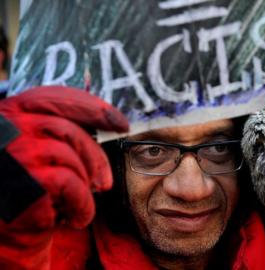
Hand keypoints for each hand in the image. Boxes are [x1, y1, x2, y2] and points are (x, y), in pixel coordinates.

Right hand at [0, 86, 127, 268]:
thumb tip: (108, 123)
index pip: (55, 98)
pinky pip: (72, 186)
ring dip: (84, 186)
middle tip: (105, 181)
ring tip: (80, 203)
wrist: (2, 234)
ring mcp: (16, 155)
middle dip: (95, 156)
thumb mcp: (33, 150)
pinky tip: (77, 217)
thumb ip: (56, 132)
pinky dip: (82, 204)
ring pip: (72, 159)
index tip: (121, 122)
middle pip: (68, 130)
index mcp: (9, 114)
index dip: (93, 108)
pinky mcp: (24, 184)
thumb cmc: (23, 189)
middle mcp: (8, 130)